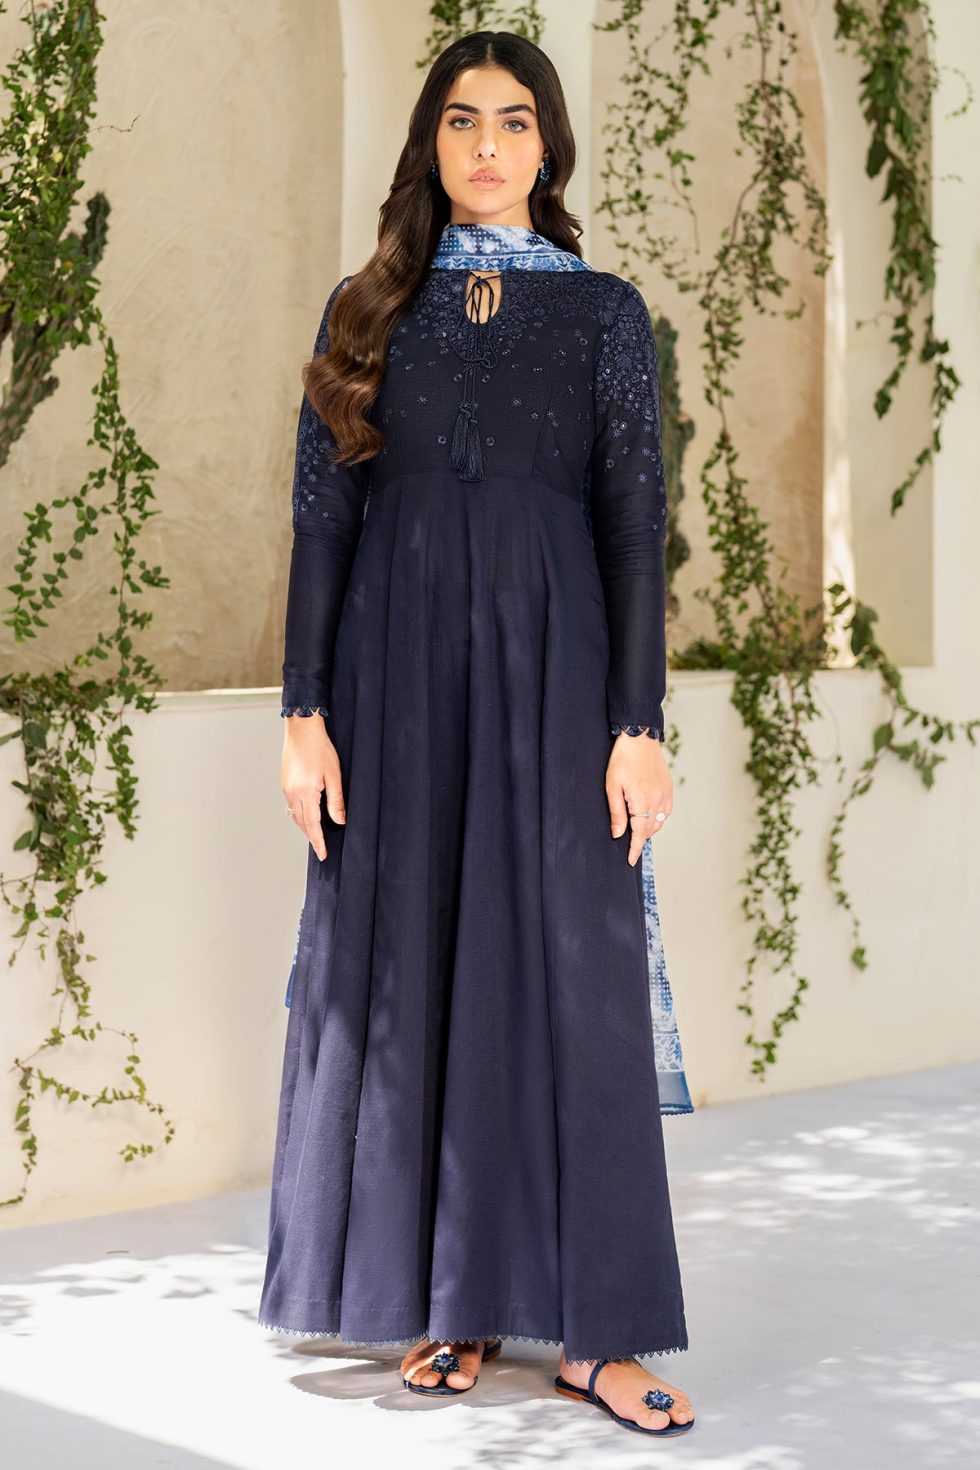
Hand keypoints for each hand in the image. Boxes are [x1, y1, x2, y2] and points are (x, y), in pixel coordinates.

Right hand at [281, 715, 345, 861]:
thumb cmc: (320, 748)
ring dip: (304, 827)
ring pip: (294, 815)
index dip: (318, 841)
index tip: (322, 854)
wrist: (302, 729)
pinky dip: (299, 815)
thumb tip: (340, 821)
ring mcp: (285, 787)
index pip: (312, 824)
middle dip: (311, 837)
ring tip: (315, 836)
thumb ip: (336, 800)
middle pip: (301, 823)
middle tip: (321, 849)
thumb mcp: (334, 774)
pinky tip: (307, 816)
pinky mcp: (284, 782)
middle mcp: (292, 792)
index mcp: (305, 791)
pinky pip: (291, 805)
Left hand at [605, 731, 672, 866]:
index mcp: (641, 801)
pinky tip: (649, 817)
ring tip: (637, 832)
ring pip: (658, 823)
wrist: (640, 739)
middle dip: (640, 841)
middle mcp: (656, 800)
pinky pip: (666, 812)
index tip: (631, 861)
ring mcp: (664, 795)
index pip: (638, 834)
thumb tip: (618, 834)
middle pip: (649, 830)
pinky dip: (658, 819)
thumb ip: (617, 812)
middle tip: (629, 846)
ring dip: (648, 830)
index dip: (634, 849)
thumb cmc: (622, 760)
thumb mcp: (612, 786)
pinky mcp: (669, 789)